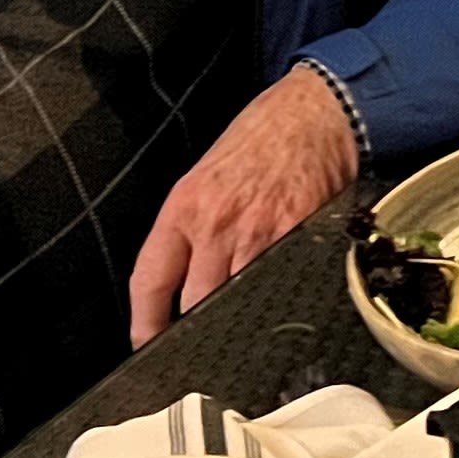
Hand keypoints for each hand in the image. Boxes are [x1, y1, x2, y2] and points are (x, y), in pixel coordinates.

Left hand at [132, 63, 360, 342]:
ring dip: (239, 321)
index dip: (144, 324)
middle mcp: (215, 223)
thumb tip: (181, 281)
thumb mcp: (205, 174)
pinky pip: (280, 286)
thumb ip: (190, 226)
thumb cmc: (261, 138)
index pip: (149, 280)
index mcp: (183, 206)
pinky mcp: (297, 236)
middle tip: (200, 345)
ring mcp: (258, 233)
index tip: (145, 343)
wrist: (314, 111)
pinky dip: (278, 301)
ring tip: (242, 333)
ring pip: (237, 304)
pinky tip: (280, 304)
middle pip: (194, 304)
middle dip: (195, 329)